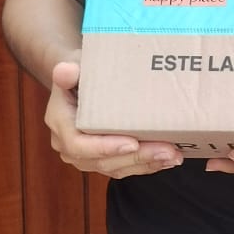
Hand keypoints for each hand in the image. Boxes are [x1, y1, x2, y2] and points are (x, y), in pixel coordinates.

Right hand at [45, 61, 183, 177]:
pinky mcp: (102, 160)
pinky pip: (124, 168)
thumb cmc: (79, 72)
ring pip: (117, 168)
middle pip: (103, 161)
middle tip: (166, 150)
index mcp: (61, 123)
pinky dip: (147, 165)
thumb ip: (68, 70)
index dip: (105, 148)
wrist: (78, 82)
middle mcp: (69, 146)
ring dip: (147, 163)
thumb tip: (66, 70)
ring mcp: (86, 157)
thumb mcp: (73, 65)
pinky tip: (168, 159)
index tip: (132, 143)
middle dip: (137, 157)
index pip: (79, 145)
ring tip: (173, 155)